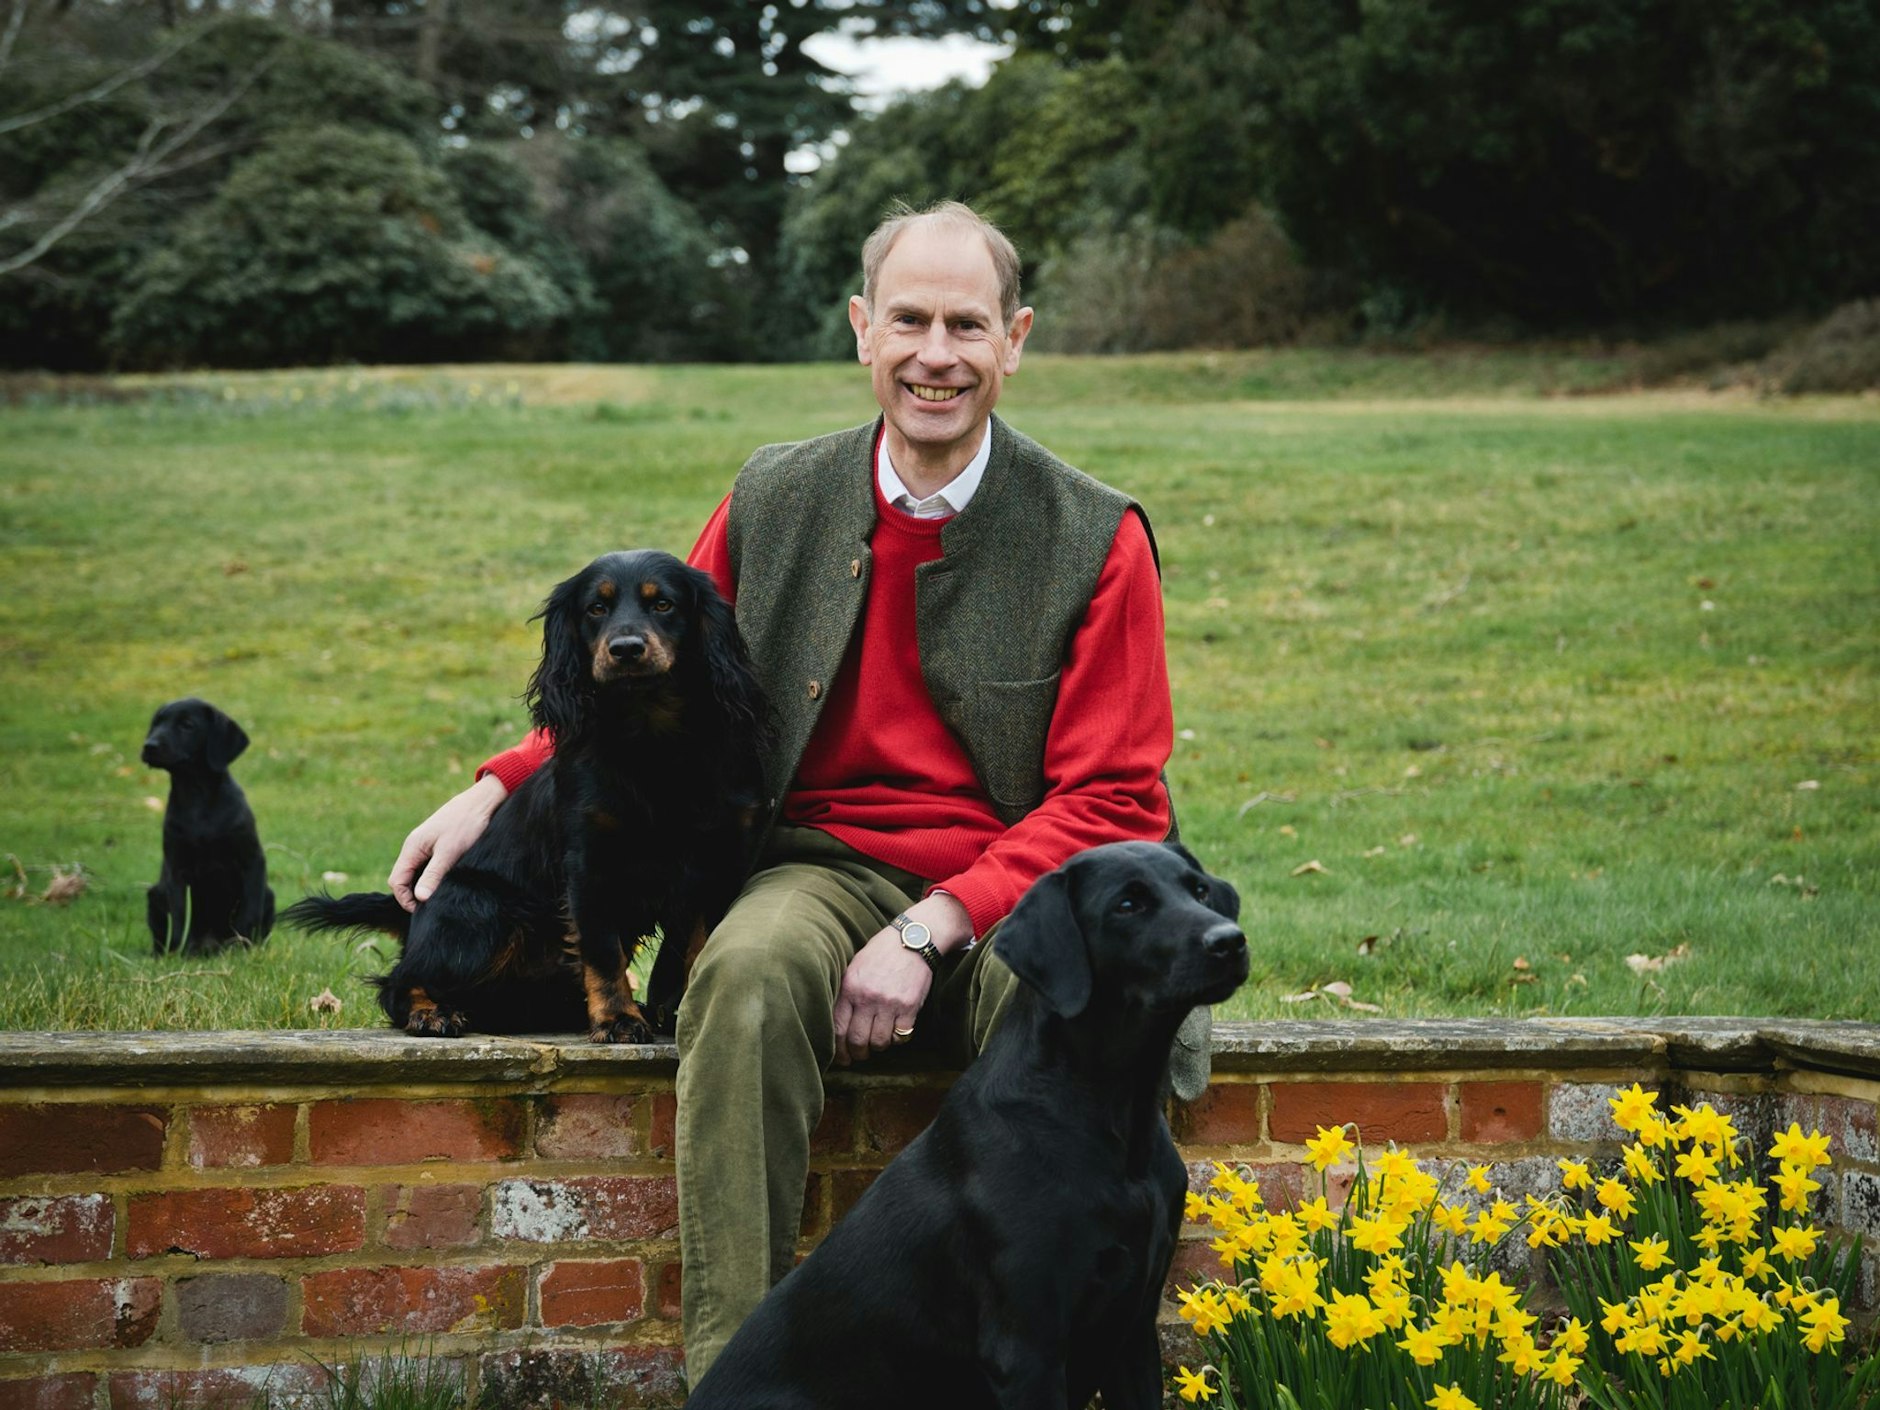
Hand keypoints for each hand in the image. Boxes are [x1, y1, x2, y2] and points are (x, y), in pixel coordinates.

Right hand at [388, 773, 506, 911]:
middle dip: (414, 895)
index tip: (423, 910)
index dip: (405, 899)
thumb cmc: (466, 824)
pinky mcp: (438, 846)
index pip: (396, 881)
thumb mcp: (450, 852)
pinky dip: (435, 878)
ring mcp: (426, 846)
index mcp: (412, 848)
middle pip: (404, 878)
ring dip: (426, 887)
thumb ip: (433, 874)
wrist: (482, 802)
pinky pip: (429, 867)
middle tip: (433, 907)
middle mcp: (415, 847)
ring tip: (441, 897)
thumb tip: (419, 898)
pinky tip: (448, 884)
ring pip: (417, 873)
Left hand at [832, 892, 971, 1066]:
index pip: (838, 1028)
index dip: (838, 1049)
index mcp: (850, 987)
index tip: (842, 1058)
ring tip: (878, 1043)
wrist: (913, 940)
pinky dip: (897, 1039)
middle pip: (857, 1040)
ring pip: (879, 1042)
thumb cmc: (881, 953)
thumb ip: (846, 992)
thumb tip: (836, 1022)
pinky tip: (895, 1032)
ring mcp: (889, 1003)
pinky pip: (900, 1036)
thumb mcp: (855, 967)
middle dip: (857, 1054)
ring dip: (878, 1047)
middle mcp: (867, 997)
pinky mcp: (909, 1006)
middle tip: (859, 1056)